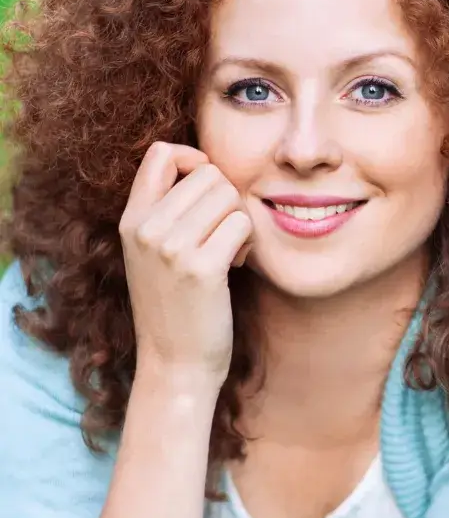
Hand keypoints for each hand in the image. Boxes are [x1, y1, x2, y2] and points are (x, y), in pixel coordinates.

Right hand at [119, 141, 252, 386]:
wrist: (174, 364)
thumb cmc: (176, 306)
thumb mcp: (154, 254)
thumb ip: (168, 211)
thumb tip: (206, 167)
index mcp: (131, 220)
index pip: (161, 153)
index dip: (195, 160)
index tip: (210, 188)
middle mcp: (146, 228)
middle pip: (209, 173)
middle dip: (227, 201)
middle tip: (222, 237)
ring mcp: (171, 247)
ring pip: (229, 195)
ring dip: (239, 222)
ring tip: (228, 252)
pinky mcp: (201, 268)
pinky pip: (242, 224)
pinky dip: (248, 243)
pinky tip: (237, 266)